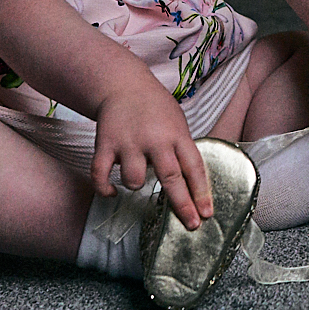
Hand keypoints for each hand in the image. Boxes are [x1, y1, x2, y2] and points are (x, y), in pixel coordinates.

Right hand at [89, 76, 213, 229]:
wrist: (123, 84)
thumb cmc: (156, 108)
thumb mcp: (178, 123)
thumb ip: (183, 150)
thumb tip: (193, 186)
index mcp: (176, 134)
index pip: (194, 167)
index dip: (201, 193)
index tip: (206, 214)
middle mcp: (154, 140)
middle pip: (170, 177)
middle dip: (182, 204)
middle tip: (191, 225)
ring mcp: (128, 143)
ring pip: (134, 180)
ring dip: (135, 186)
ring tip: (136, 174)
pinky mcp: (105, 144)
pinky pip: (101, 175)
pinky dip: (105, 189)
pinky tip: (112, 193)